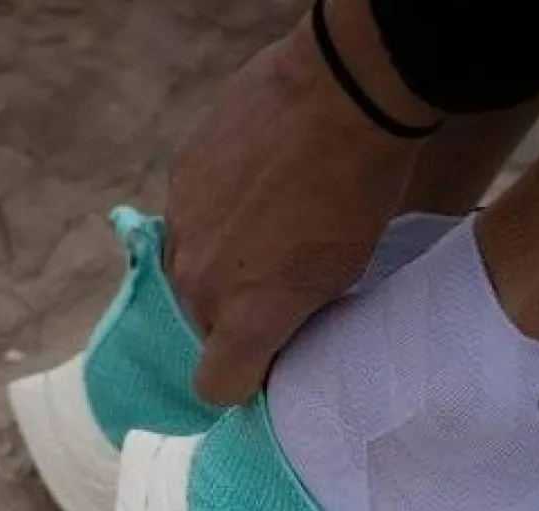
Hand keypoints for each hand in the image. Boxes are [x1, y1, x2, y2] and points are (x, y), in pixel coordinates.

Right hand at [165, 2, 437, 404]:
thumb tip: (275, 325)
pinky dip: (215, 212)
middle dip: (237, 313)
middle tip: (283, 281)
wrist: (342, 96)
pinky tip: (257, 184)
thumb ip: (292, 315)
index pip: (216, 386)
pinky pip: (189, 218)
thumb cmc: (359, 195)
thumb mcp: (342, 277)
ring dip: (222, 261)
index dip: (245, 376)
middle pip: (204, 325)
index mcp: (244, 318)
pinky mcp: (178, 175)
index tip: (271, 356)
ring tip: (271, 227)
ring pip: (191, 270)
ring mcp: (181, 225)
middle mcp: (198, 281)